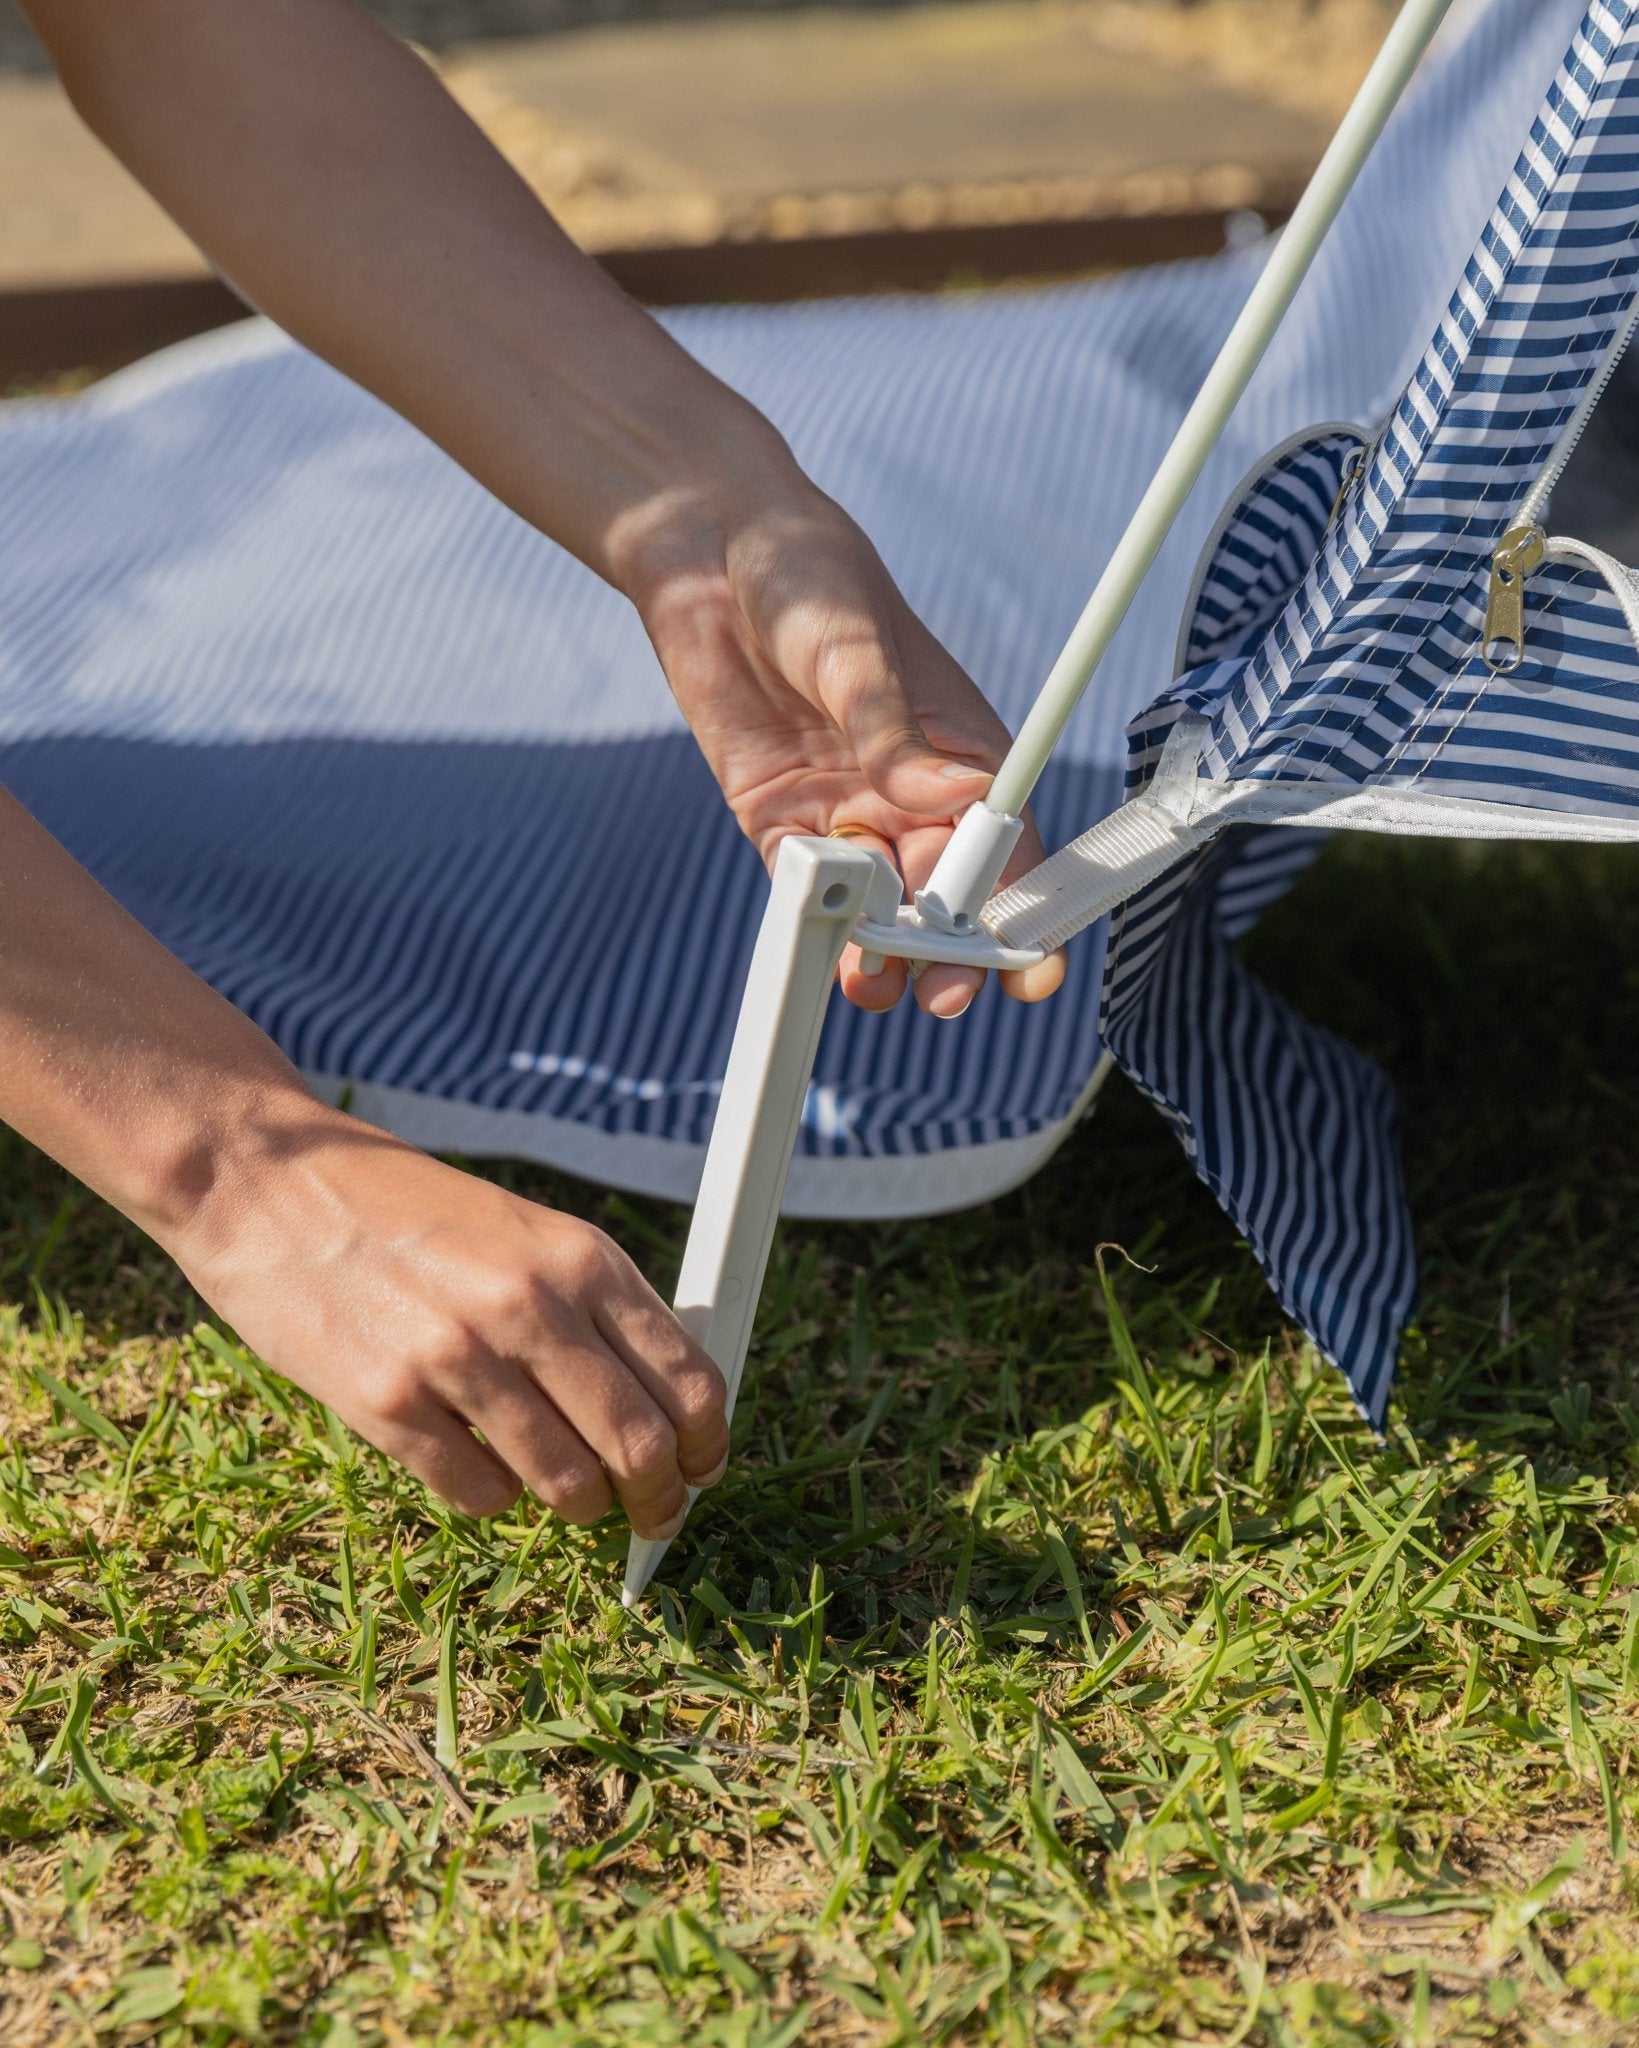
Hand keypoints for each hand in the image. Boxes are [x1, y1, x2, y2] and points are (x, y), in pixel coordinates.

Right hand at [169, 1103, 728, 1534]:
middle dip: (657, 1499)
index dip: (706, 1445)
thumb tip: (668, 1399)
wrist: (268, 1183)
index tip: (699, 1471)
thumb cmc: (405, 1210)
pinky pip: (480, 1495)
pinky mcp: (387, 1404)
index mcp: (582, 1258)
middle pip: (640, 1446)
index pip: (688, 1381)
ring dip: (578, 1506)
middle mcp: (531, 1307)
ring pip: (568, 1485)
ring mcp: (458, 1358)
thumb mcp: (525, 1231)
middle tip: (651, 1516)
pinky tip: (475, 1463)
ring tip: (566, 1493)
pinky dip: (492, 1496)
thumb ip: (595, 1304)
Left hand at [615, 462, 1067, 1019]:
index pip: (1005, 846)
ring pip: (874, 906)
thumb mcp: (855, 646)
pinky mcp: (777, 819)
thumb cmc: (809, 576)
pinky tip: (813, 942)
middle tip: (943, 993)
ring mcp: (845, 811)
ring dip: (878, 951)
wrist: (708, 549)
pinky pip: (801, 885)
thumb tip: (954, 797)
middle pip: (942, 895)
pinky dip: (809, 919)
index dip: (1020, 910)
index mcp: (960, 750)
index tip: (1028, 967)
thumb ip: (894, 733)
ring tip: (871, 983)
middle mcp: (910, 794)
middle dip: (948, 952)